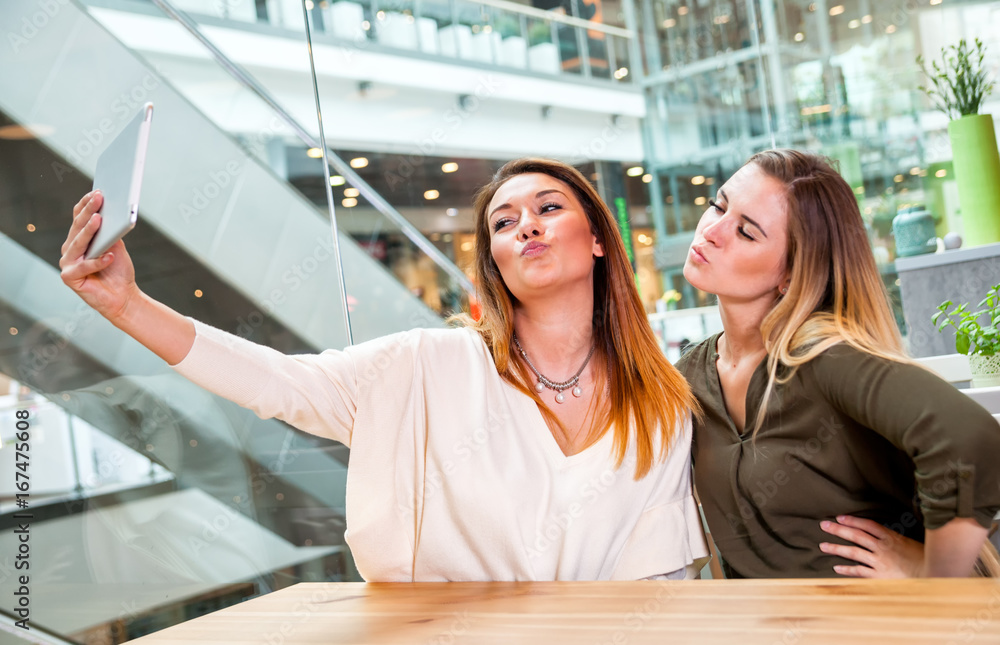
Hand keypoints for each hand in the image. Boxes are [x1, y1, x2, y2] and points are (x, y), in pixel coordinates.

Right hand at [59, 190, 139, 322]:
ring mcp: (67, 263)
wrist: (123, 297)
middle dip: (90, 211)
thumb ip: (110, 232)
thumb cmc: (118, 271)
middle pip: (78, 227)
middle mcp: (70, 249)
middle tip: (99, 197)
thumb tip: (110, 213)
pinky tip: (109, 256)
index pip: (79, 217)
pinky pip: (84, 266)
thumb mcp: (116, 247)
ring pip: (78, 244)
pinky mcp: (69, 277)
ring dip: (89, 231)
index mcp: (79, 239)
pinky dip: (98, 261)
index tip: (98, 191)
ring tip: (99, 219)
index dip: (87, 204)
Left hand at [819, 515, 924, 577]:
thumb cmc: (924, 559)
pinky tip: (836, 568)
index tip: (840, 517)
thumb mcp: (910, 543)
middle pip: (856, 535)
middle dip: (838, 529)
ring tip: (823, 546)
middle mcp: (882, 547)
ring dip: (836, 548)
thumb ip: (895, 539)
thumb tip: (884, 535)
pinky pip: (859, 571)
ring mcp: (879, 561)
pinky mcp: (879, 576)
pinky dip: (847, 570)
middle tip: (824, 525)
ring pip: (853, 552)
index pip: (868, 525)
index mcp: (891, 537)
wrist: (932, 576)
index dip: (853, 520)